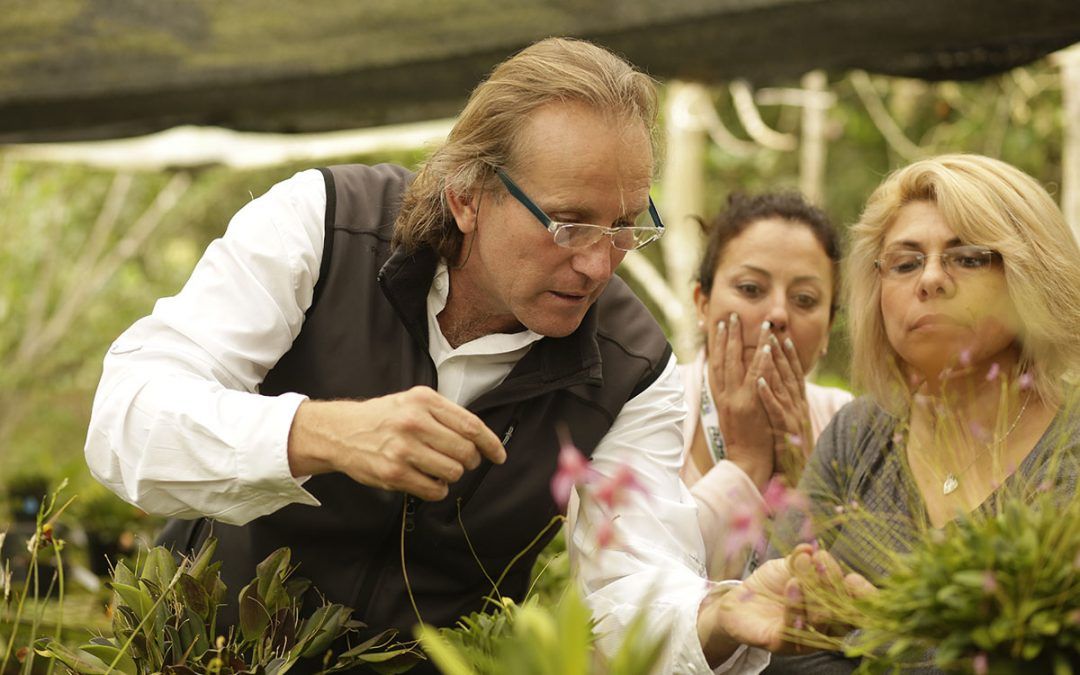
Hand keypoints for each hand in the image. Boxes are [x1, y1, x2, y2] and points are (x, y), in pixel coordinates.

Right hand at [286, 386, 505, 499]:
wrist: (342, 432)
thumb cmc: (385, 418)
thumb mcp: (414, 402)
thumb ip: (445, 415)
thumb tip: (481, 439)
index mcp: (424, 401)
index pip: (471, 425)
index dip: (491, 444)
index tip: (499, 455)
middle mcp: (414, 422)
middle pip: (465, 452)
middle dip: (470, 461)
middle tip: (461, 461)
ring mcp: (403, 449)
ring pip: (453, 472)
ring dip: (452, 476)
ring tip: (440, 470)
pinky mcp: (394, 473)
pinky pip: (434, 490)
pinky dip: (438, 490)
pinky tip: (429, 480)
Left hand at [697, 544, 875, 664]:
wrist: (738, 601)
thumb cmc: (771, 585)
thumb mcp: (787, 566)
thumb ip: (801, 559)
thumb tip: (809, 547)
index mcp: (834, 608)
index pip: (859, 608)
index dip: (863, 597)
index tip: (853, 578)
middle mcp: (825, 628)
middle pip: (842, 614)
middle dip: (834, 586)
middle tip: (821, 562)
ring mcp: (804, 639)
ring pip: (821, 623)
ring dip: (814, 594)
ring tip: (802, 571)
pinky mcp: (781, 644)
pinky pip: (793, 631)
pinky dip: (795, 607)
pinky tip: (792, 586)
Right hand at [705, 313, 775, 488]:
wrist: (745, 462)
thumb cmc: (744, 442)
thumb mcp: (731, 417)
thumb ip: (731, 398)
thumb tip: (731, 383)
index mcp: (720, 398)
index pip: (716, 365)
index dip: (716, 345)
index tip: (718, 327)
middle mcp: (724, 396)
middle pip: (723, 359)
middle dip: (726, 336)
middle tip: (730, 316)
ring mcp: (736, 399)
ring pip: (738, 364)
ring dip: (744, 341)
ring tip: (754, 323)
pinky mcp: (750, 405)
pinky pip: (756, 378)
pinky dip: (760, 361)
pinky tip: (766, 346)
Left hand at [756, 333, 813, 484]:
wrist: (799, 475)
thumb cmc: (792, 449)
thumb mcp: (791, 422)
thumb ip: (787, 406)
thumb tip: (778, 391)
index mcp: (798, 404)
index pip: (794, 374)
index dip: (790, 355)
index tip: (782, 336)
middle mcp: (797, 406)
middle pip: (788, 374)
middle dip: (779, 351)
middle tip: (771, 330)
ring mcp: (791, 416)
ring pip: (782, 386)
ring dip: (774, 365)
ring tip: (765, 345)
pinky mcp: (784, 429)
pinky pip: (774, 409)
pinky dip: (768, 394)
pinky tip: (759, 381)